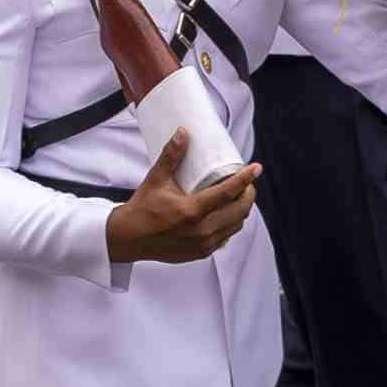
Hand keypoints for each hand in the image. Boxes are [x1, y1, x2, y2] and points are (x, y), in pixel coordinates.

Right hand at [104, 122, 264, 265]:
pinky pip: (225, 237)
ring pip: (236, 225)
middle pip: (240, 211)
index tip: (256, 168)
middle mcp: (201, 231)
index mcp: (192, 211)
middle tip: (247, 182)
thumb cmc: (142, 209)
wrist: (129, 238)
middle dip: (248, 194)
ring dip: (241, 210)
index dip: (245, 179)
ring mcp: (203, 245)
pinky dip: (230, 224)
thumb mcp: (156, 179)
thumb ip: (171, 156)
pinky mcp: (201, 253)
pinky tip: (226, 214)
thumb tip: (183, 133)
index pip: (228, 193)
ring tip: (238, 196)